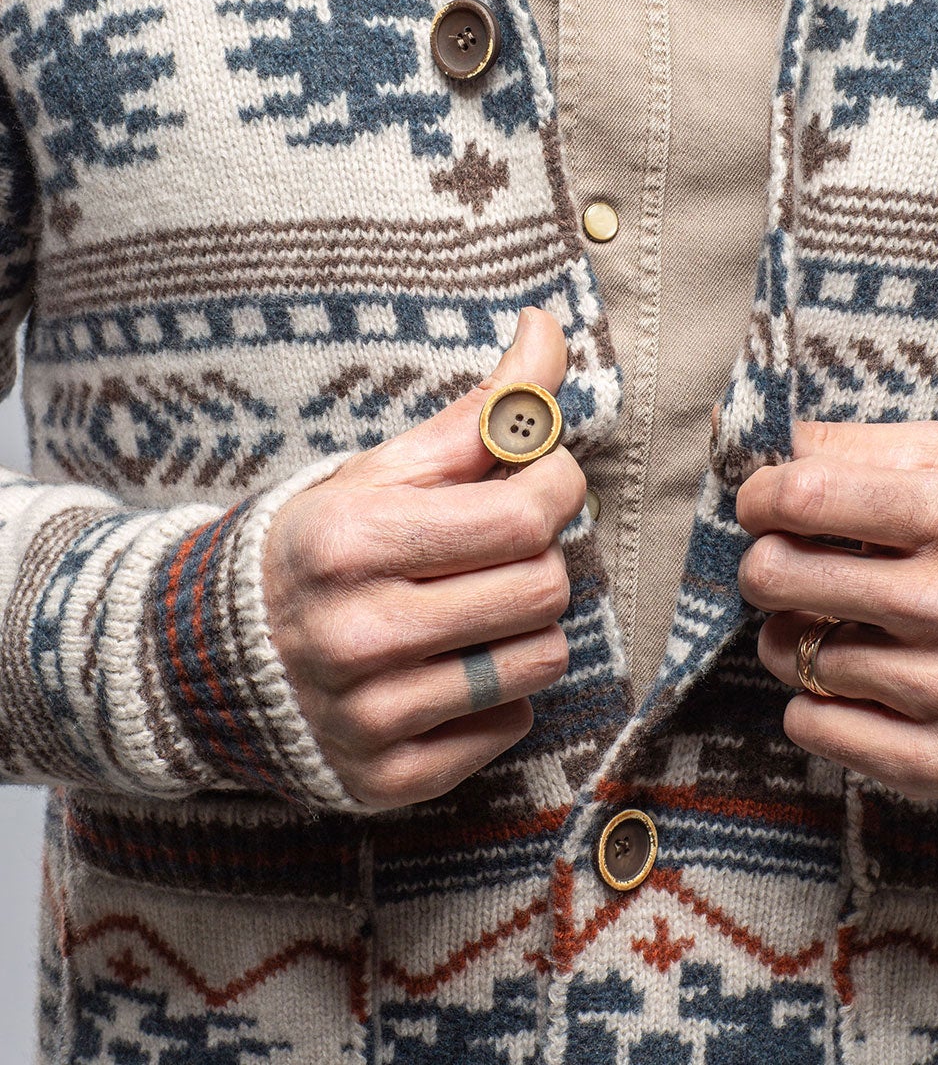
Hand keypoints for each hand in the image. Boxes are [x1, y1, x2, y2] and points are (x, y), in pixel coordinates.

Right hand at [263, 308, 584, 809]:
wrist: (211, 656)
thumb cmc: (323, 544)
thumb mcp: (385, 467)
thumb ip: (479, 408)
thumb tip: (549, 326)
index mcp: (352, 540)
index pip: (524, 515)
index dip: (558, 484)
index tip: (543, 476)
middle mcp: (355, 635)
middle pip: (542, 588)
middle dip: (540, 555)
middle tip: (503, 546)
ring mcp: (368, 716)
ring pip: (541, 660)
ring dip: (529, 626)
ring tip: (478, 606)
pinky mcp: (385, 779)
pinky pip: (510, 727)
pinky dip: (498, 695)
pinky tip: (448, 668)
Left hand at [736, 419, 937, 800]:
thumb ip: (850, 446)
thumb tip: (759, 448)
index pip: (808, 494)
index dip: (761, 496)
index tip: (763, 505)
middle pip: (779, 573)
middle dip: (762, 565)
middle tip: (782, 566)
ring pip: (788, 652)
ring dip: (786, 635)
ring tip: (829, 624)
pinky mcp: (936, 759)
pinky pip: (810, 724)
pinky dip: (810, 702)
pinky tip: (850, 681)